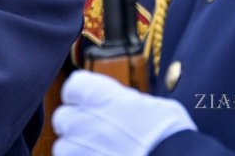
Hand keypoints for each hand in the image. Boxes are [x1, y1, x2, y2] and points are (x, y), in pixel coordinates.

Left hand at [52, 70, 194, 155]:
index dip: (81, 95)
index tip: (89, 102)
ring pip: (63, 147)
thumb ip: (127, 103)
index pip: (73, 86)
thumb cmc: (172, 136)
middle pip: (62, 118)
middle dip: (75, 124)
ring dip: (76, 149)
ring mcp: (83, 149)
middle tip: (96, 132)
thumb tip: (122, 105)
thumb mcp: (154, 106)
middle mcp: (87, 121)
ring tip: (98, 152)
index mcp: (105, 97)